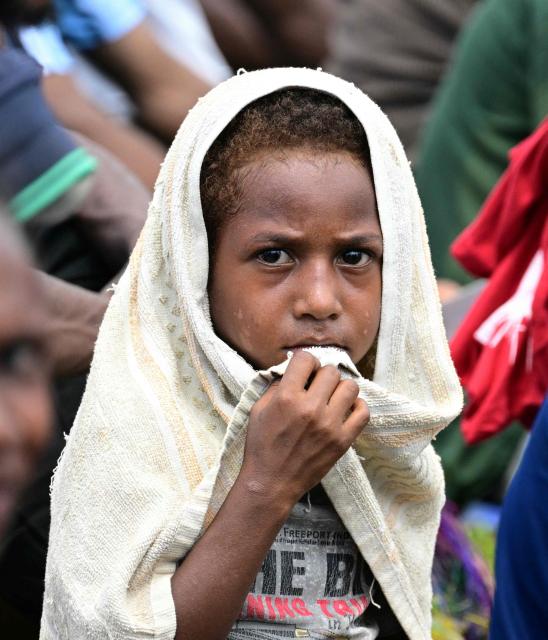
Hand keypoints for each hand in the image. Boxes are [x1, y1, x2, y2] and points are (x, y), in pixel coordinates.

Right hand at [240, 350, 368, 506]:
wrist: (271, 482)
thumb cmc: (262, 446)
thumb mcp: (259, 409)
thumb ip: (277, 386)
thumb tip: (294, 370)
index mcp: (287, 397)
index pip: (306, 359)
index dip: (304, 362)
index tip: (303, 371)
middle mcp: (311, 408)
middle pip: (331, 371)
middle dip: (322, 375)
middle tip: (316, 386)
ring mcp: (329, 425)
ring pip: (350, 387)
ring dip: (340, 388)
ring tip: (331, 398)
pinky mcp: (342, 441)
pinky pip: (363, 412)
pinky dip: (357, 406)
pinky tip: (345, 409)